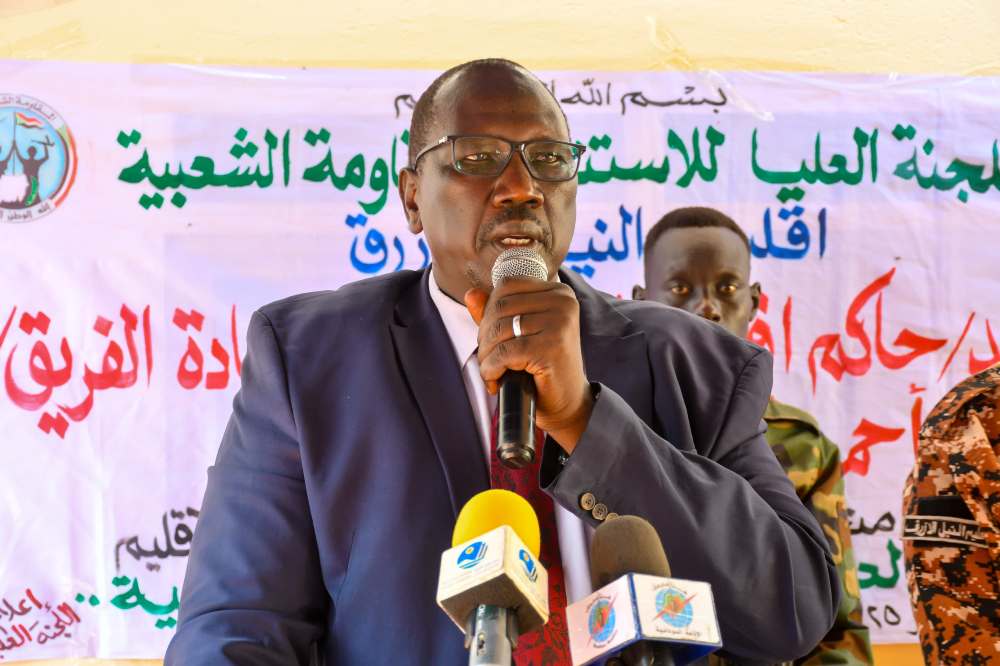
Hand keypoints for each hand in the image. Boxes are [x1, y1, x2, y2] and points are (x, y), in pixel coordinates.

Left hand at [465, 278, 593, 452]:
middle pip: (500, 307)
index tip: (492, 338)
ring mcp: (560, 324)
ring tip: (491, 371)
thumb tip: (470, 294)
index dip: (489, 311)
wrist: (568, 403)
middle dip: (484, 336)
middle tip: (489, 359)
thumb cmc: (543, 366)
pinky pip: (505, 353)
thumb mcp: (519, 334)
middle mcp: (563, 302)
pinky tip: (496, 380)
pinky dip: (492, 369)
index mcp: (558, 292)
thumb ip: (496, 312)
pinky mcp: (552, 347)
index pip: (507, 286)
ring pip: (499, 329)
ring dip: (486, 355)